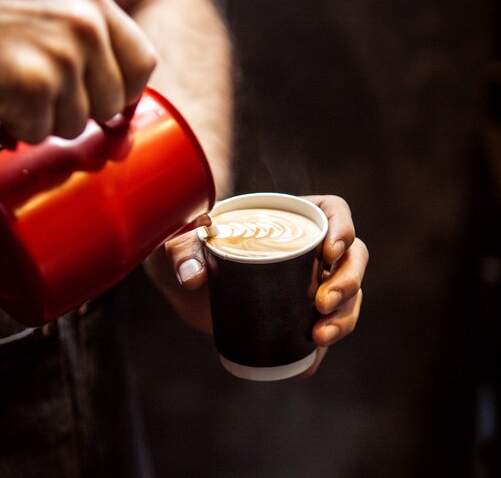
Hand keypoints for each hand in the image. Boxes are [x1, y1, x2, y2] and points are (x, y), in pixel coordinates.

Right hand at [0, 0, 156, 142]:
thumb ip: (86, 28)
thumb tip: (120, 93)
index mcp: (92, 0)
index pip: (143, 63)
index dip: (123, 90)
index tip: (101, 98)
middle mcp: (86, 25)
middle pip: (111, 102)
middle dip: (76, 108)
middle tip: (39, 89)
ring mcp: (62, 54)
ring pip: (76, 123)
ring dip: (42, 118)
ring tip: (12, 84)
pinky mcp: (34, 84)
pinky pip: (41, 130)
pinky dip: (16, 123)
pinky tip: (0, 94)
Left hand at [144, 195, 367, 378]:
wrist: (187, 287)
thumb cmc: (191, 252)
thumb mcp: (183, 245)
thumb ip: (183, 253)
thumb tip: (193, 277)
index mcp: (292, 217)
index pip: (333, 212)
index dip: (342, 227)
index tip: (328, 251)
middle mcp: (310, 248)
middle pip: (352, 257)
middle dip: (347, 281)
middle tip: (321, 303)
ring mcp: (311, 283)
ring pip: (348, 296)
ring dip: (344, 317)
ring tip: (319, 336)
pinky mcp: (302, 315)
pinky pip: (326, 328)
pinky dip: (323, 347)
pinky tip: (307, 362)